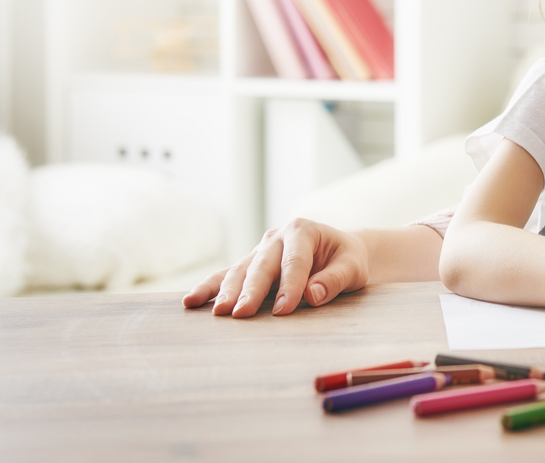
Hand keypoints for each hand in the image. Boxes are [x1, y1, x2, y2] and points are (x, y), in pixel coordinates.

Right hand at [182, 218, 369, 316]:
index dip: (290, 285)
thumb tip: (312, 295)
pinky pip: (226, 276)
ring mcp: (260, 251)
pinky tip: (191, 302)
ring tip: (217, 312)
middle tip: (241, 313)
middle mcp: (276, 237)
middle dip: (251, 290)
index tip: (284, 309)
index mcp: (303, 231)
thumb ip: (335, 279)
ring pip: (240, 271)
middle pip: (262, 266)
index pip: (295, 261)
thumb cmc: (347, 260)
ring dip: (226, 292)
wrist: (339, 252)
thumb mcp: (353, 267)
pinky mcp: (250, 265)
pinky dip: (209, 288)